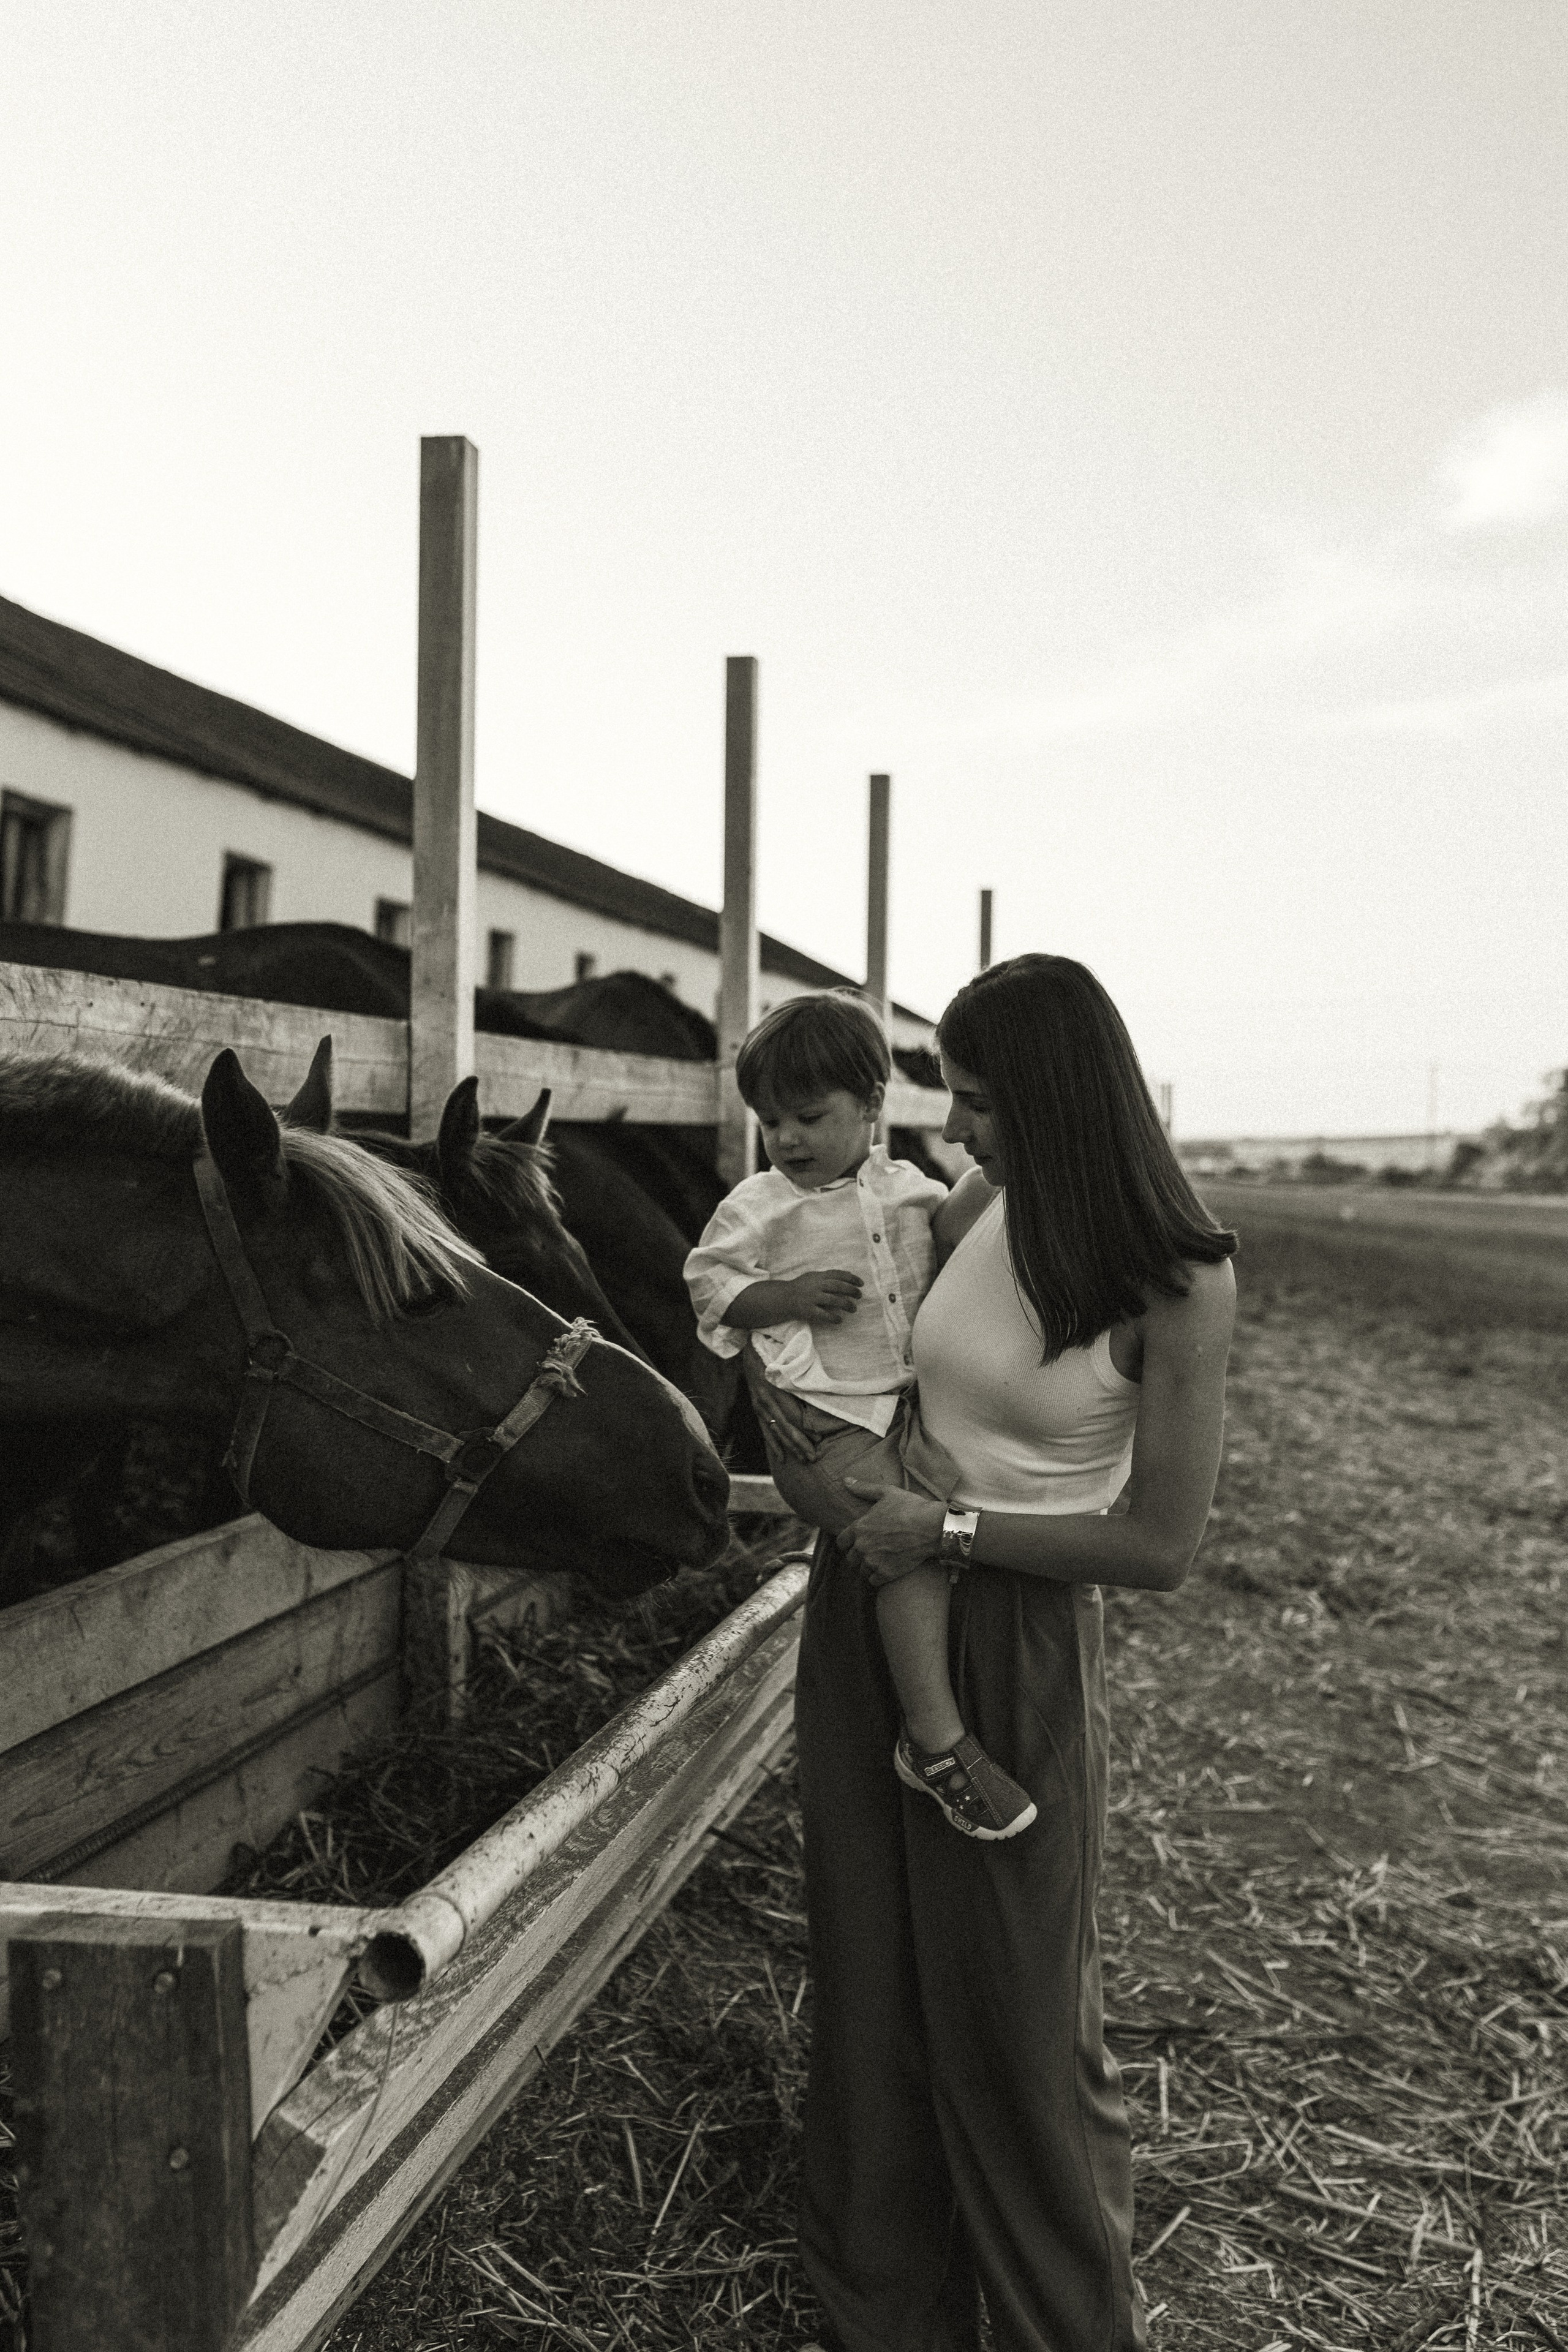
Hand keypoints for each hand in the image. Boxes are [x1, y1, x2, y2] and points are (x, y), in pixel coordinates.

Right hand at [737, 1342, 820, 1462]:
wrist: (749, 1346)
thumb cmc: (773, 1349)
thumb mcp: (784, 1357)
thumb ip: (796, 1373)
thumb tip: (815, 1387)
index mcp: (773, 1388)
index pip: (790, 1414)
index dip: (805, 1428)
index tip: (820, 1438)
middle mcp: (765, 1400)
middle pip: (784, 1427)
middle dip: (799, 1444)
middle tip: (814, 1458)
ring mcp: (759, 1406)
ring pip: (776, 1431)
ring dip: (790, 1447)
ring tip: (803, 1460)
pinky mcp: (756, 1408)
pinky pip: (765, 1430)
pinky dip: (774, 1444)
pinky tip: (782, 1458)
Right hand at [787, 1269, 863, 1326]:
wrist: (783, 1299)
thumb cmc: (801, 1287)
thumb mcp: (813, 1277)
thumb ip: (829, 1276)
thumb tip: (849, 1274)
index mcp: (818, 1276)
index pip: (838, 1274)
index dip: (851, 1278)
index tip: (861, 1283)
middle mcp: (816, 1286)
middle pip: (838, 1286)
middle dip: (852, 1291)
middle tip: (860, 1296)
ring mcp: (812, 1298)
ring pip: (834, 1300)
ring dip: (846, 1305)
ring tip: (853, 1309)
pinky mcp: (808, 1310)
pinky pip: (824, 1315)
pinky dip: (834, 1318)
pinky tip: (839, 1320)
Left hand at [838, 1480, 946, 1587]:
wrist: (933, 1527)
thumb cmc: (911, 1507)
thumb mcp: (886, 1492)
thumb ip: (863, 1488)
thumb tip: (845, 1480)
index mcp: (859, 1527)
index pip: (841, 1542)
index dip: (848, 1543)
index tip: (856, 1542)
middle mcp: (862, 1546)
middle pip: (851, 1559)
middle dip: (858, 1555)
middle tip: (872, 1551)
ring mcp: (874, 1561)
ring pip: (862, 1571)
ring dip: (868, 1567)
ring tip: (880, 1561)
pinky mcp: (886, 1574)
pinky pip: (873, 1581)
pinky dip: (878, 1577)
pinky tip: (887, 1569)